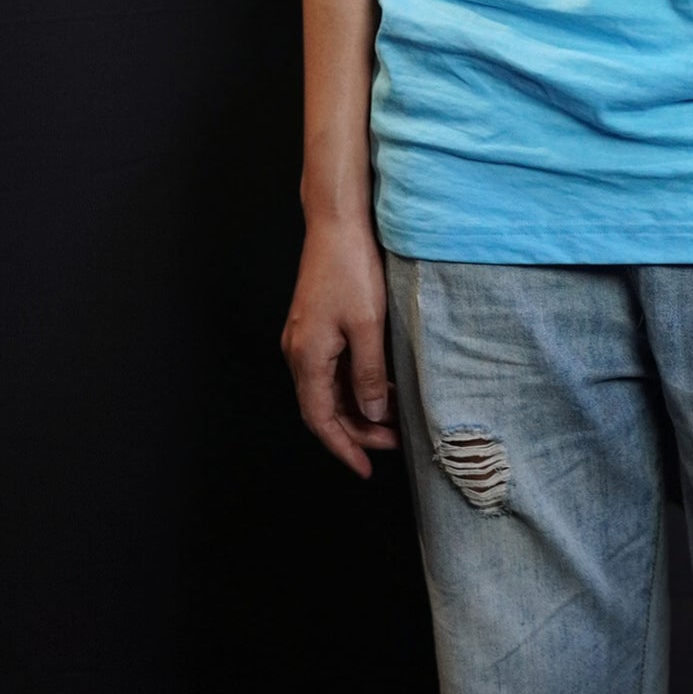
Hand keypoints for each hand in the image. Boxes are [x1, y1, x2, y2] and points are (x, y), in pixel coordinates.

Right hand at [281, 219, 396, 477]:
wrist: (337, 224)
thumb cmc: (351, 268)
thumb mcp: (368, 326)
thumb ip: (369, 374)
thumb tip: (371, 413)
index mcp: (307, 356)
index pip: (320, 419)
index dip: (343, 448)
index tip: (364, 468)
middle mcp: (299, 352)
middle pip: (323, 409)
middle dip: (357, 431)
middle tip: (393, 443)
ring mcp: (305, 339)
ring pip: (329, 390)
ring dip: (358, 409)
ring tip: (393, 418)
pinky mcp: (316, 327)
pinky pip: (333, 370)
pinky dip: (356, 385)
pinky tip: (383, 386)